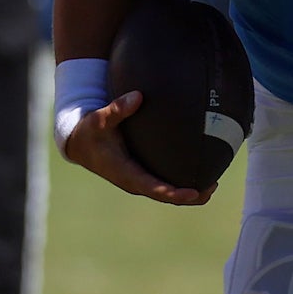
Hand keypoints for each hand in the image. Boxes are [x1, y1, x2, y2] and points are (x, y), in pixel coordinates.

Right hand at [60, 90, 207, 205]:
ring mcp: (139, 181)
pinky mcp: (142, 176)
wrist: (79, 143)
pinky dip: (181, 183)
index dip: (173, 193)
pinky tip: (200, 171)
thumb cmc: (90, 131)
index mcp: (125, 173)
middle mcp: (134, 182)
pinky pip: (164, 184)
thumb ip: (118, 108)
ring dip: (189, 193)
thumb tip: (137, 96)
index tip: (193, 193)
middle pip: (165, 197)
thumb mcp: (99, 119)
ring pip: (167, 194)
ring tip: (213, 184)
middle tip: (212, 188)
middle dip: (189, 196)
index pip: (153, 188)